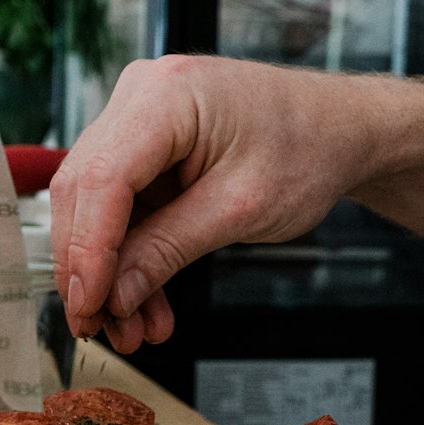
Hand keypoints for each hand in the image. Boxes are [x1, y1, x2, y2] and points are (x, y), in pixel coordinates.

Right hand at [49, 56, 382, 351]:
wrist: (337, 130)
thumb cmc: (306, 151)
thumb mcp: (240, 210)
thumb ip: (169, 250)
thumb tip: (115, 295)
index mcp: (165, 97)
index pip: (102, 180)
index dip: (87, 251)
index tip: (87, 306)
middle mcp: (140, 96)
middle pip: (86, 192)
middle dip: (91, 269)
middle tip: (100, 328)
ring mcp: (139, 119)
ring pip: (98, 207)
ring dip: (111, 272)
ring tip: (133, 329)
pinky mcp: (147, 147)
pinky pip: (123, 208)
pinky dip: (132, 257)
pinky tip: (145, 303)